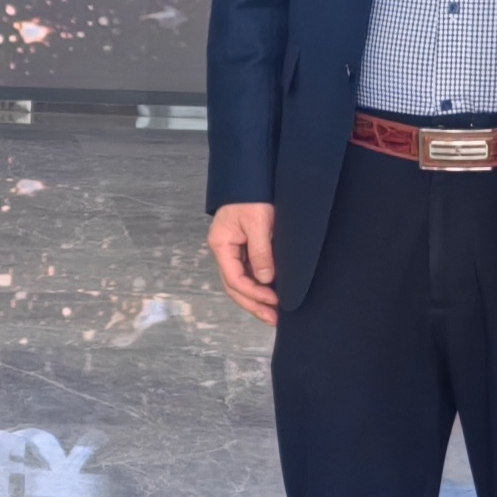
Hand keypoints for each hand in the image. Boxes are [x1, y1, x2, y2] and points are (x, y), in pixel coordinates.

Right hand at [209, 202, 280, 327]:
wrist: (252, 176)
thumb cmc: (252, 195)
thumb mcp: (258, 222)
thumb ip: (261, 251)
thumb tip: (266, 279)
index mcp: (221, 245)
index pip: (234, 279)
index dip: (254, 294)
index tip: (274, 300)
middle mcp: (224, 251)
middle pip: (235, 287)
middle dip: (254, 305)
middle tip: (274, 319)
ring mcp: (233, 251)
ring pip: (242, 283)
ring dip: (256, 300)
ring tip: (275, 315)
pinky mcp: (244, 248)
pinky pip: (250, 273)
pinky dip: (260, 287)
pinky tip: (272, 296)